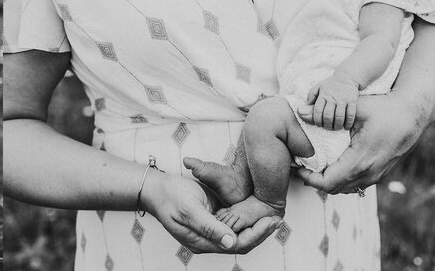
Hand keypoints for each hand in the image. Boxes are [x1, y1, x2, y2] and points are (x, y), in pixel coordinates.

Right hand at [141, 172, 282, 253]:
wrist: (156, 189)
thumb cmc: (169, 197)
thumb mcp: (189, 210)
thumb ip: (209, 227)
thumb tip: (230, 242)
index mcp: (201, 242)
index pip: (236, 245)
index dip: (255, 235)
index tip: (270, 223)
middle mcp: (208, 239)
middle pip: (241, 243)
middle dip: (260, 233)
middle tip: (277, 220)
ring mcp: (210, 230)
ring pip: (239, 234)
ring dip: (256, 227)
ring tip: (272, 217)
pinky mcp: (212, 219)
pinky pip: (233, 224)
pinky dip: (247, 220)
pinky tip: (257, 213)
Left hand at [295, 93, 427, 193]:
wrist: (415, 113)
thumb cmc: (386, 108)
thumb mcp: (356, 107)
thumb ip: (325, 112)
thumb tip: (300, 111)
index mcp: (361, 161)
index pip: (327, 182)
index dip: (309, 178)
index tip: (298, 166)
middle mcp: (370, 173)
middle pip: (334, 189)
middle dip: (316, 180)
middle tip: (303, 166)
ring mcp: (378, 175)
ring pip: (346, 188)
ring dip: (329, 180)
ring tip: (315, 165)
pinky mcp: (382, 173)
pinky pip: (357, 184)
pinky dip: (342, 179)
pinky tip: (333, 164)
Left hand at [305, 71, 359, 130]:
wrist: (347, 77)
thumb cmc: (331, 84)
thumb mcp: (318, 86)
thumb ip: (311, 95)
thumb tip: (306, 105)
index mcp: (323, 95)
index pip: (317, 110)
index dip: (317, 120)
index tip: (318, 124)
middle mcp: (332, 98)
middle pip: (328, 115)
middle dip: (327, 125)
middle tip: (327, 128)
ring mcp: (343, 100)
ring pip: (339, 116)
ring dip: (337, 125)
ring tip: (336, 128)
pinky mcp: (352, 101)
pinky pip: (351, 114)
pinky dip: (348, 123)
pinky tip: (346, 127)